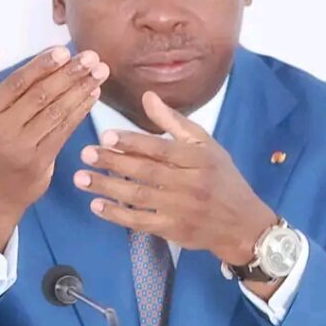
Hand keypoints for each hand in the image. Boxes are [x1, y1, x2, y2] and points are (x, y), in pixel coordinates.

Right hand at [0, 33, 108, 249]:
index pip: (17, 83)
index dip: (42, 65)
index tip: (65, 50)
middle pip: (41, 96)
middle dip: (70, 74)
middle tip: (93, 57)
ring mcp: (18, 149)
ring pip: (56, 113)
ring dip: (81, 90)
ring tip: (100, 72)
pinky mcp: (37, 163)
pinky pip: (64, 131)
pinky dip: (80, 112)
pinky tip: (93, 95)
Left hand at [72, 90, 277, 267]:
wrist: (242, 224)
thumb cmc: (223, 179)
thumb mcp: (206, 145)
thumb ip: (175, 122)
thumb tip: (147, 96)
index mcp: (198, 159)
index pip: (162, 149)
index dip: (133, 142)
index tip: (106, 135)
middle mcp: (190, 183)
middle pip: (146, 172)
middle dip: (113, 162)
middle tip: (86, 154)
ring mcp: (181, 209)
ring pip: (139, 197)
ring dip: (108, 187)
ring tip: (82, 178)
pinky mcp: (173, 229)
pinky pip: (140, 222)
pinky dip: (117, 215)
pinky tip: (97, 205)